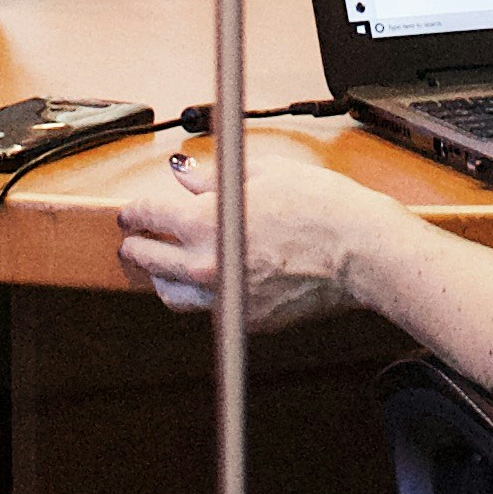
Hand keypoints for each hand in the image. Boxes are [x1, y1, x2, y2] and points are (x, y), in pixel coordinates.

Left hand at [113, 134, 379, 332]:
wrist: (359, 251)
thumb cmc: (321, 208)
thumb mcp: (263, 174)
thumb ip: (212, 177)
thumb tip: (185, 174)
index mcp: (205, 222)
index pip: (148, 215)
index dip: (134, 210)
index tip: (132, 210)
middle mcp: (206, 265)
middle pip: (147, 258)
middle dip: (137, 243)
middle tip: (137, 236)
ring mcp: (225, 298)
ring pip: (169, 294)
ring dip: (160, 276)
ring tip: (164, 263)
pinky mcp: (245, 320)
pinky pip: (208, 309)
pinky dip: (202, 294)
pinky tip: (212, 278)